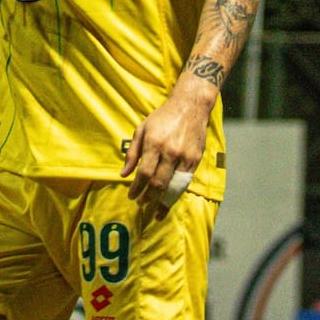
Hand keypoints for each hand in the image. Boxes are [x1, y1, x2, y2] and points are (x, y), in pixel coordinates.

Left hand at [120, 88, 211, 219]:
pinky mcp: (195, 160)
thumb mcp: (142, 129)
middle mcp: (170, 151)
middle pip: (158, 183)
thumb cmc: (163, 117)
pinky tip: (170, 200)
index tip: (131, 196)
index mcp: (154, 143)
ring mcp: (185, 157)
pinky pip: (185, 182)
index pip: (144, 173)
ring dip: (163, 202)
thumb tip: (123, 174)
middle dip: (148, 197)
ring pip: (173, 187)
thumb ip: (132, 153)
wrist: (190, 106)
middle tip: (141, 203)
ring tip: (155, 213)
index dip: (136, 188)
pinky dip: (176, 194)